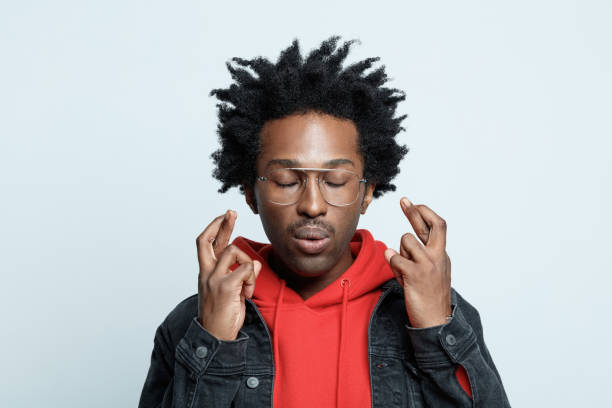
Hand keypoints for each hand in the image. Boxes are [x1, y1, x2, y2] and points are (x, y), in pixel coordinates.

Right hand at [195, 210, 261, 340]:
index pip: (206, 244)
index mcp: (205, 273)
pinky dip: (251, 278)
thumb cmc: (222, 315)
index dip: (215, 228)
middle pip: (208, 240)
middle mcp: (206, 273)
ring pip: (233, 251)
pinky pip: (246, 269)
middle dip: (221, 223)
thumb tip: (255, 264)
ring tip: (247, 286)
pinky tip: (247, 293)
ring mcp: (214, 279)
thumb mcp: (231, 291)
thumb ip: (240, 274)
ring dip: (247, 264)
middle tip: (231, 211)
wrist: (214, 337)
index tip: (224, 216)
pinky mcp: (225, 286)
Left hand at [384, 198, 451, 327]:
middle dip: (415, 210)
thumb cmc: (429, 297)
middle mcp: (437, 256)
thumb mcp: (429, 272)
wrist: (435, 322)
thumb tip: (397, 246)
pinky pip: (396, 258)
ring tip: (404, 270)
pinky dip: (392, 262)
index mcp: (441, 255)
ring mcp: (428, 264)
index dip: (424, 213)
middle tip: (404, 200)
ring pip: (406, 240)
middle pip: (430, 224)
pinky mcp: (416, 274)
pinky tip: (398, 273)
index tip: (412, 204)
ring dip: (400, 251)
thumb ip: (417, 257)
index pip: (437, 226)